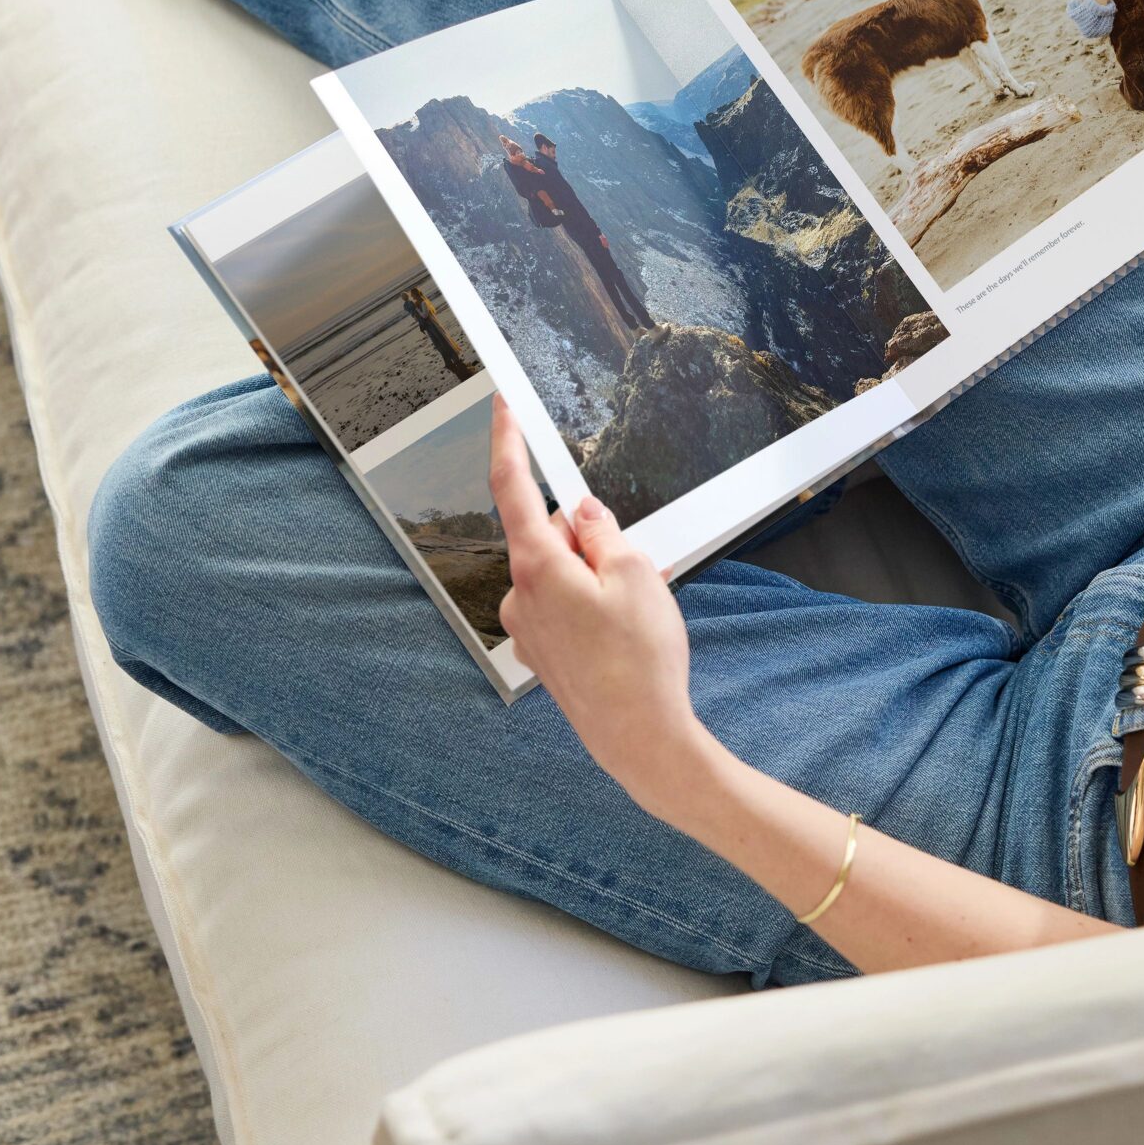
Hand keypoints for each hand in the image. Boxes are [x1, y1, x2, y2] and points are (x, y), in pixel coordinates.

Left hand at [488, 396, 707, 814]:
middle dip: (588, 534)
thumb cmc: (641, 659)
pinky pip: (564, 606)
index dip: (507, 441)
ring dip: (594, 573)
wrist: (640, 737)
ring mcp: (529, 627)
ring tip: (637, 608)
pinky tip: (623, 631)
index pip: (512, 487)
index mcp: (537, 566)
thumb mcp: (637, 573)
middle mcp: (521, 595)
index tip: (502, 407)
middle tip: (635, 561)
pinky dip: (591, 603)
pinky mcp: (543, 652)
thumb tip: (582, 512)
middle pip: (548, 534)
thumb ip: (604, 532)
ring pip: (559, 572)